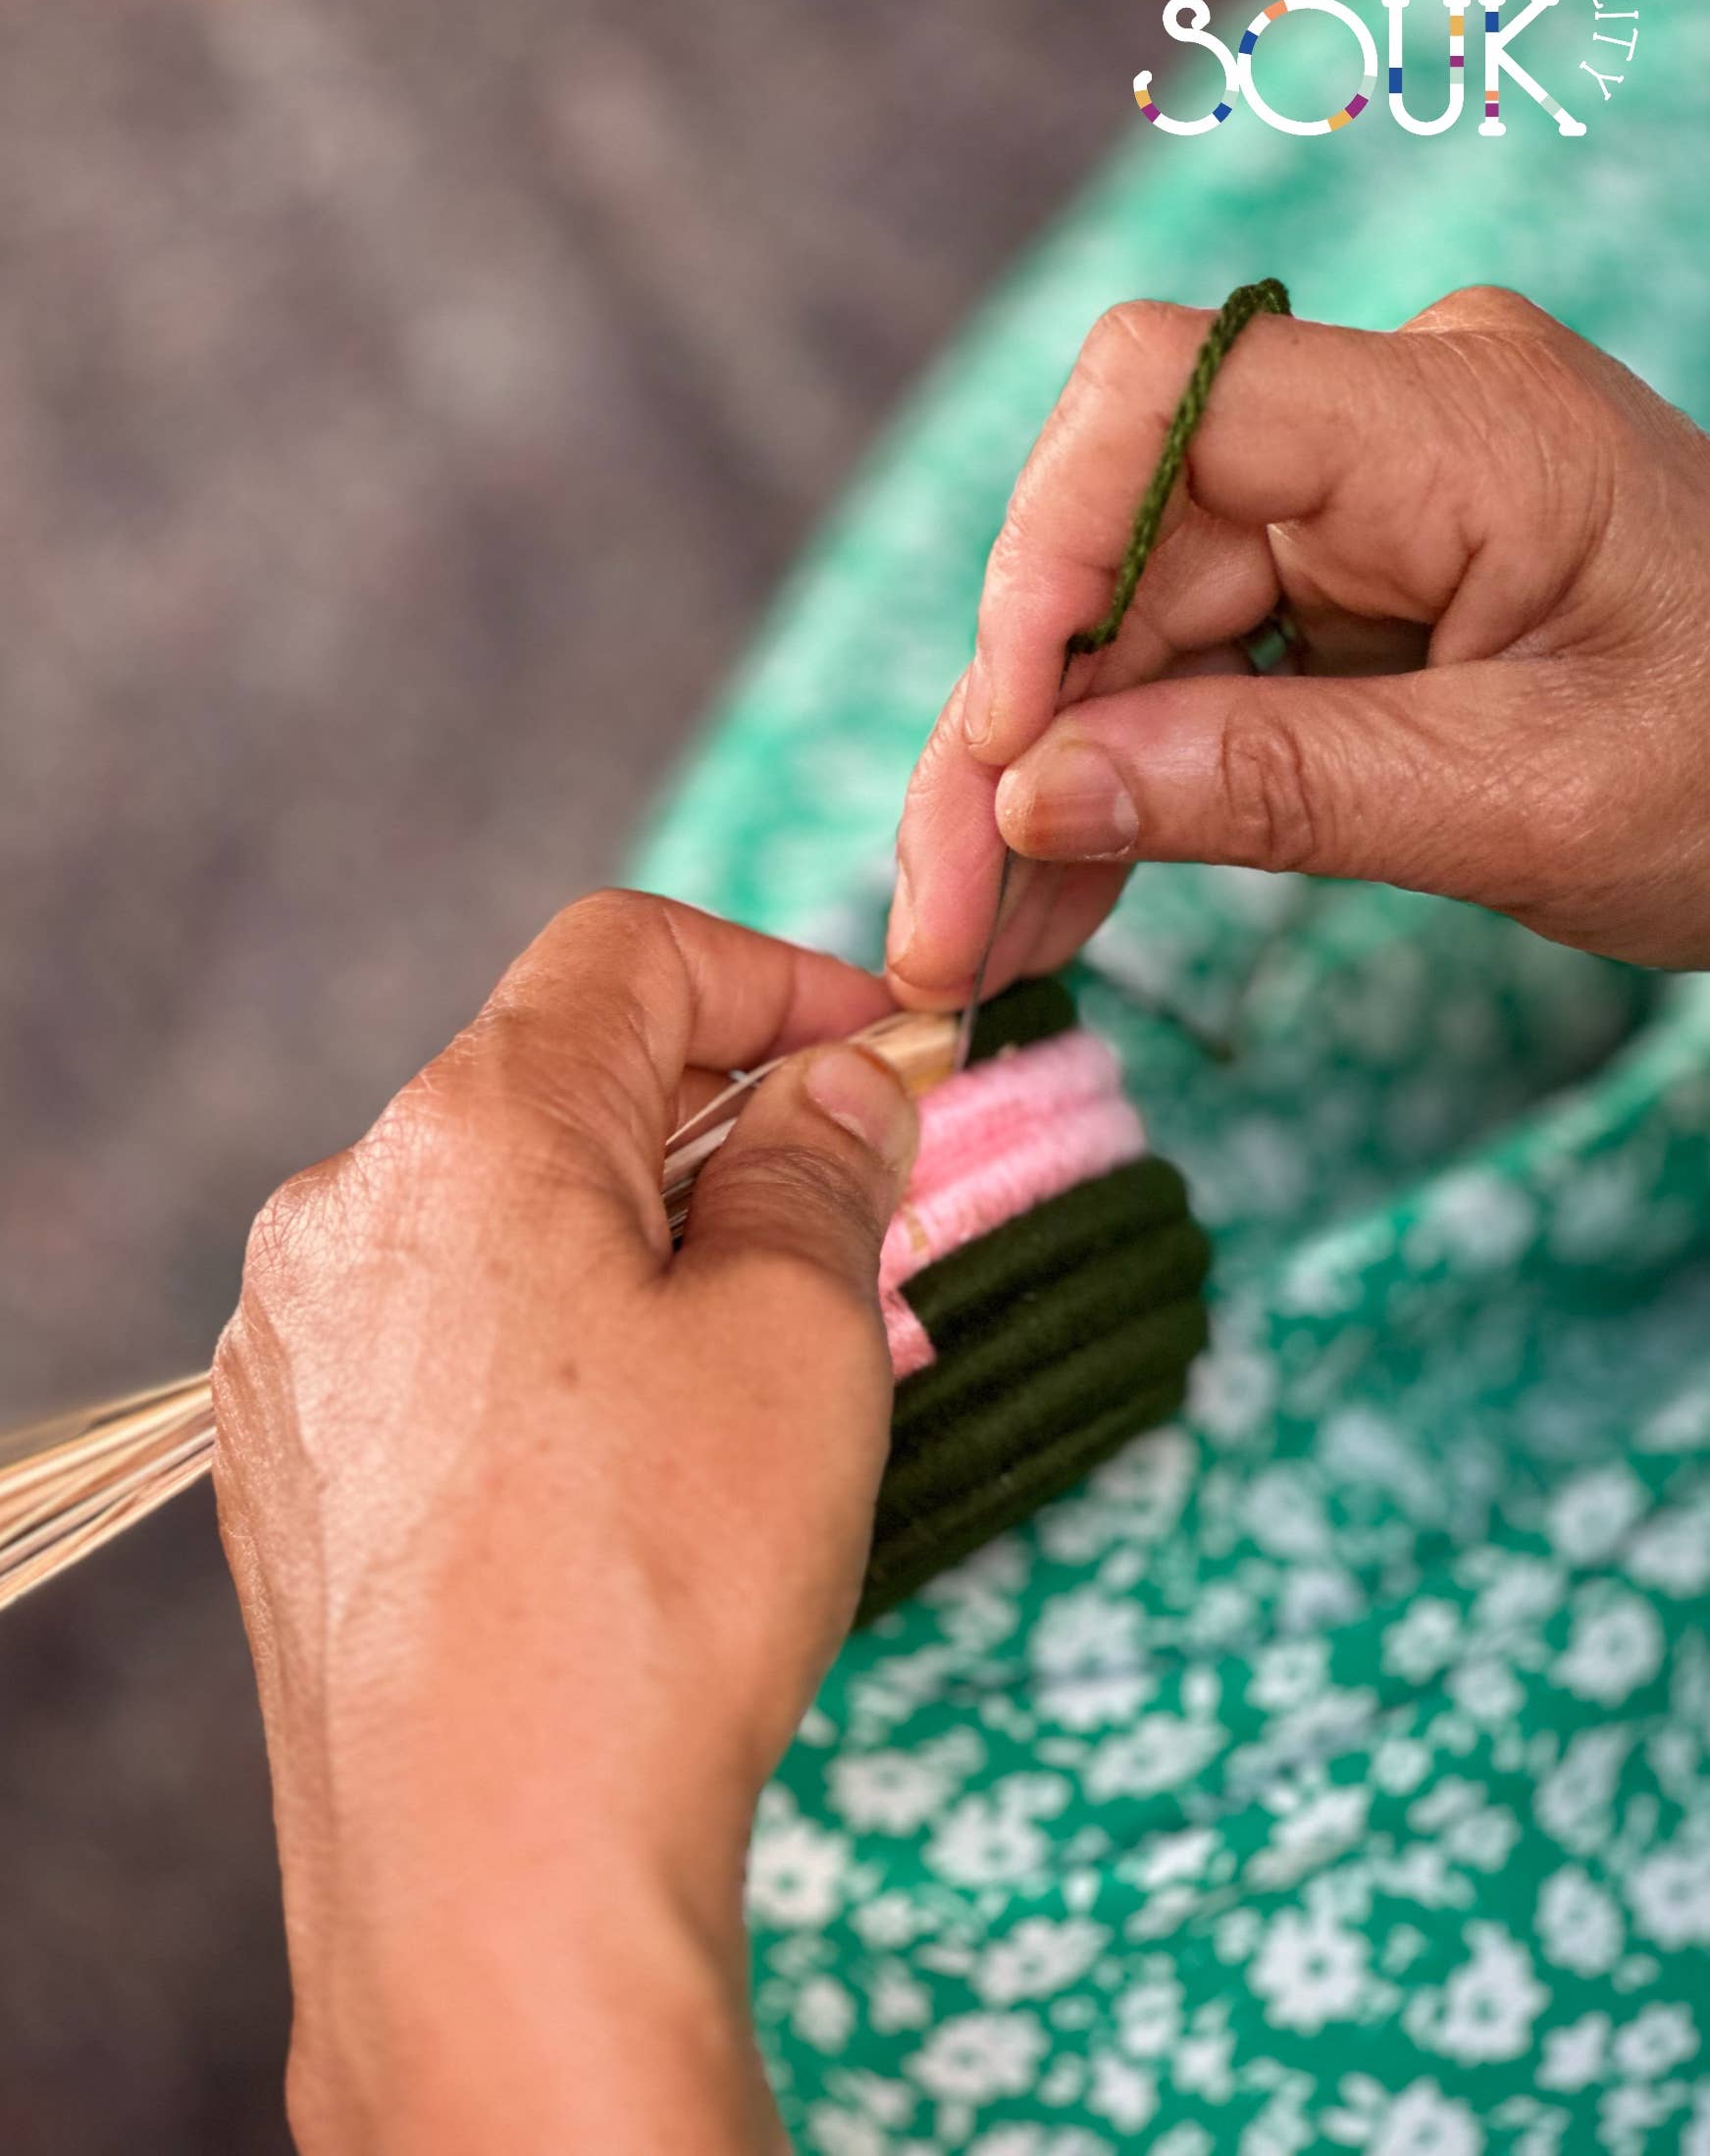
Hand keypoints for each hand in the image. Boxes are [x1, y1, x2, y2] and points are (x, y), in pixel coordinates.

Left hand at [213, 892, 916, 2154]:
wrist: (488, 1874)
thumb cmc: (657, 1586)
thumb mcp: (800, 1331)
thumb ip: (821, 1161)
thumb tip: (837, 1084)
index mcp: (469, 1132)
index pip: (628, 951)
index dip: (780, 977)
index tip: (885, 1049)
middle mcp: (346, 1208)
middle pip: (562, 1080)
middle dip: (723, 1118)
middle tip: (855, 1211)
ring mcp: (297, 1341)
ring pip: (504, 1212)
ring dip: (642, 1233)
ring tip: (756, 1357)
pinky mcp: (289, 1456)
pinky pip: (442, 1327)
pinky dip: (553, 1332)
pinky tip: (631, 1451)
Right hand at [886, 285, 1709, 1000]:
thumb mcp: (1525, 801)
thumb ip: (1272, 785)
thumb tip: (1030, 791)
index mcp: (1462, 422)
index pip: (1170, 398)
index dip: (1042, 559)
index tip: (998, 746)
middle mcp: (1387, 433)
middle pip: (1114, 547)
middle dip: (1008, 744)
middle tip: (938, 930)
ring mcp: (1362, 508)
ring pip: (1123, 630)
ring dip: (1037, 793)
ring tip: (978, 954)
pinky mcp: (1347, 590)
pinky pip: (1186, 676)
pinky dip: (1118, 793)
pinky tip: (1052, 905)